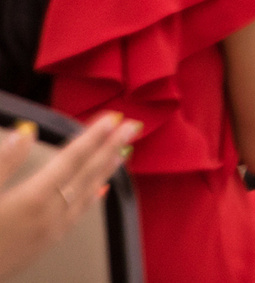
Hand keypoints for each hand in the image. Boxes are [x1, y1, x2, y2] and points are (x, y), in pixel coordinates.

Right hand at [0, 110, 143, 267]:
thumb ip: (5, 163)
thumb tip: (26, 132)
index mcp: (32, 198)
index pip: (70, 160)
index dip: (92, 138)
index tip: (114, 118)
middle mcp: (49, 214)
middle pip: (85, 174)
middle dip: (109, 148)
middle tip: (132, 127)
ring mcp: (50, 231)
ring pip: (86, 195)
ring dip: (104, 171)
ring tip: (122, 153)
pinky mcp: (45, 244)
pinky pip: (77, 215)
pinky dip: (92, 198)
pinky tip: (101, 190)